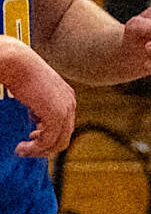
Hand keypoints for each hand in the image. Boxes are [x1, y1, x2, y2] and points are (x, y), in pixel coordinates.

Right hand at [2, 42, 74, 157]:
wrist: (16, 63)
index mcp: (67, 97)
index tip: (32, 137)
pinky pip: (47, 141)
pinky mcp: (55, 115)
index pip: (65, 126)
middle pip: (63, 137)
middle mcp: (70, 103)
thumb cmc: (21, 72)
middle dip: (44, 146)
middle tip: (26, 149)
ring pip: (56, 143)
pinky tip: (21, 147)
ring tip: (21, 150)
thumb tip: (37, 118)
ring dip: (38, 150)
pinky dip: (34, 148)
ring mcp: (65, 110)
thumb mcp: (36, 91)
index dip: (49, 135)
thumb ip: (41, 105)